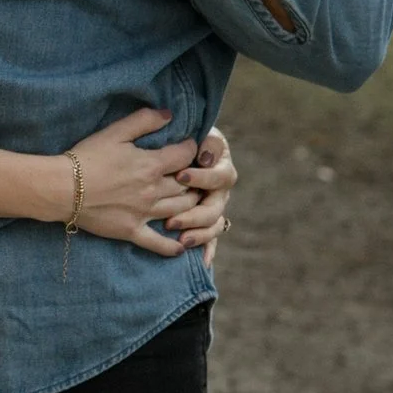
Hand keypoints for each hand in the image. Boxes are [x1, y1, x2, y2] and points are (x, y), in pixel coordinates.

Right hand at [62, 104, 206, 253]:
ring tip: (190, 199)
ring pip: (180, 211)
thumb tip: (168, 114)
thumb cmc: (87, 157)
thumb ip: (144, 120)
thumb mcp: (114, 132)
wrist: (63, 188)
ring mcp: (144, 213)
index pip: (185, 156)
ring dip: (190, 204)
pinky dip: (172, 246)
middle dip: (194, 178)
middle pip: (187, 185)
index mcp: (151, 165)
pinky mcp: (131, 231)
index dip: (190, 149)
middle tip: (193, 175)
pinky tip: (181, 247)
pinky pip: (158, 243)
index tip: (188, 147)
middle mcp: (153, 191)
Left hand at [165, 125, 234, 254]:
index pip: (219, 175)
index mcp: (220, 165)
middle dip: (195, 215)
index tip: (180, 176)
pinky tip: (202, 262)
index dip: (203, 177)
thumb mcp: (190, 130)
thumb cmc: (179, 137)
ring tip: (181, 240)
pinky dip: (209, 250)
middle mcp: (220, 188)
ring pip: (214, 224)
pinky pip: (211, 238)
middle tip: (172, 221)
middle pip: (216, 206)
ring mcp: (214, 205)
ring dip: (199, 234)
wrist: (172, 149)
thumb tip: (204, 153)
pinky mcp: (205, 219)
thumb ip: (203, 138)